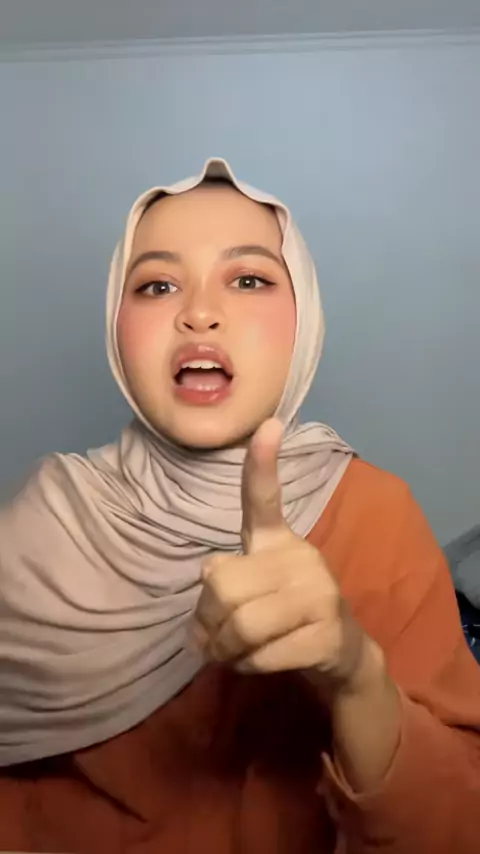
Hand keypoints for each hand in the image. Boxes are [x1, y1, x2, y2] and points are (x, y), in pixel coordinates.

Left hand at [193, 419, 373, 693]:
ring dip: (223, 649)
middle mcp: (301, 557)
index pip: (264, 498)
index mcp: (277, 541)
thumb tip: (200, 611)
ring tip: (229, 653)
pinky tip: (257, 662)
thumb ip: (223, 588)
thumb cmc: (286, 614)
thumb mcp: (252, 591)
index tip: (268, 424)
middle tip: (210, 640)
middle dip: (206, 622)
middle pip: (222, 586)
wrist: (342, 654)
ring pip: (241, 624)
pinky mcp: (328, 632)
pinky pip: (262, 654)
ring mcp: (319, 593)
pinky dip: (246, 666)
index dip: (262, 463)